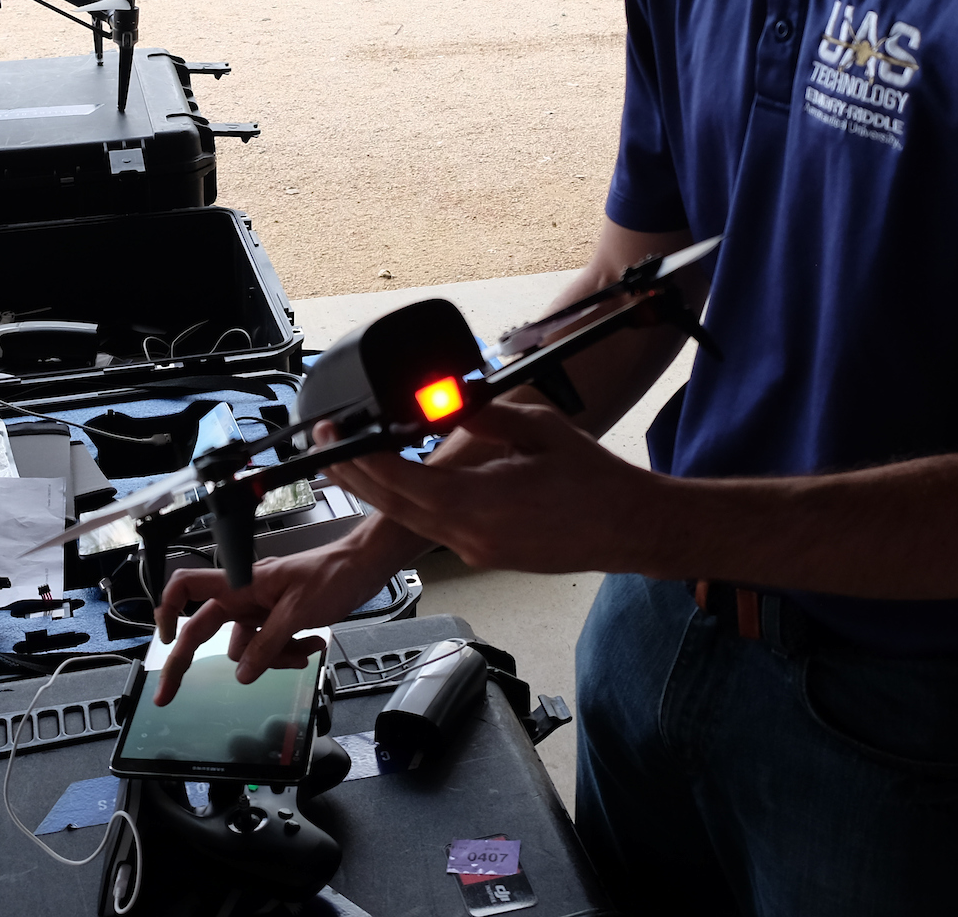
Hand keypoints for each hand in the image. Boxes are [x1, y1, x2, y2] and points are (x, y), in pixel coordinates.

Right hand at [150, 540, 395, 703]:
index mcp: (241, 585)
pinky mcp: (279, 620)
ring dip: (273, 658)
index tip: (163, 641)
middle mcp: (245, 597)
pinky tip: (312, 644)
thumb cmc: (333, 574)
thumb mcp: (298, 612)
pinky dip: (289, 653)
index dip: (167, 611)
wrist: (364, 567)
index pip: (188, 588)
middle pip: (206, 631)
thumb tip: (242, 675)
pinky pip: (270, 648)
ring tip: (304, 648)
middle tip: (167, 695)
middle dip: (190, 661)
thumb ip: (268, 645)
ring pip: (246, 649)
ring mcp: (261, 610)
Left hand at [321, 399, 662, 574]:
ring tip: (350, 464)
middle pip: (394, 508)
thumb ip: (483, 416)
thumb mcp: (538, 429)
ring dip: (378, 493)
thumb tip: (443, 400)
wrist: (628, 527)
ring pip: (410, 522)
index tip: (340, 436)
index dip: (364, 460)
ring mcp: (475, 552)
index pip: (403, 483)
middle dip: (355, 477)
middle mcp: (470, 536)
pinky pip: (434, 530)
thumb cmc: (594, 480)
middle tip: (329, 447)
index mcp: (480, 503)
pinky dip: (410, 506)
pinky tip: (401, 485)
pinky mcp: (483, 556)